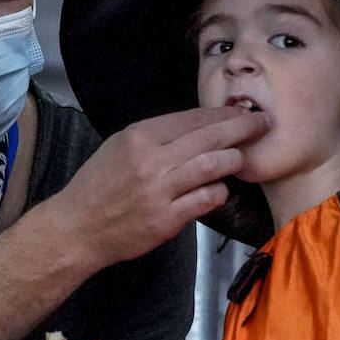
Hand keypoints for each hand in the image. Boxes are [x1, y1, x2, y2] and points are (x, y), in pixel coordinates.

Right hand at [58, 105, 268, 270]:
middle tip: (263, 124)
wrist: (77, 228)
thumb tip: (195, 127)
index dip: (222, 114)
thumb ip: (155, 136)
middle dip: (242, 128)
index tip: (242, 111)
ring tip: (244, 158)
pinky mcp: (167, 219)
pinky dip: (219, 192)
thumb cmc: (98, 187)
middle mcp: (151, 159)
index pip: (192, 118)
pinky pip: (206, 200)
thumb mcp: (119, 147)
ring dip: (235, 160)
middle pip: (209, 136)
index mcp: (139, 136)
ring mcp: (160, 190)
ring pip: (212, 166)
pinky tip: (221, 190)